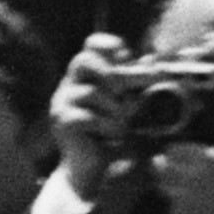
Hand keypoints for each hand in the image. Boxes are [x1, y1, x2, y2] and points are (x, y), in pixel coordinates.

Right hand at [46, 35, 136, 192]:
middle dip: (113, 74)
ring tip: (122, 125)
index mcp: (86, 76)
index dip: (109, 45)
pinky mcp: (62, 122)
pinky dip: (108, 126)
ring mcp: (62, 103)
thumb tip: (151, 62)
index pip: (91, 45)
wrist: (89, 168)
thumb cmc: (111, 133)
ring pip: (93, 92)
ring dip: (116, 110)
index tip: (127, 57)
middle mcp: (70, 85)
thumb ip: (134, 84)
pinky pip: (90, 116)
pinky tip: (113, 136)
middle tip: (127, 93)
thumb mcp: (128, 104)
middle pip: (84, 60)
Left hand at [147, 142, 213, 213]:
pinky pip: (170, 205)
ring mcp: (184, 196)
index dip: (173, 153)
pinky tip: (194, 207)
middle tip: (175, 173)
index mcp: (208, 158)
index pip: (174, 149)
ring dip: (168, 185)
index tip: (176, 157)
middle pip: (162, 166)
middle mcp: (192, 176)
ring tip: (188, 190)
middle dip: (164, 167)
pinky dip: (177, 205)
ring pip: (162, 185)